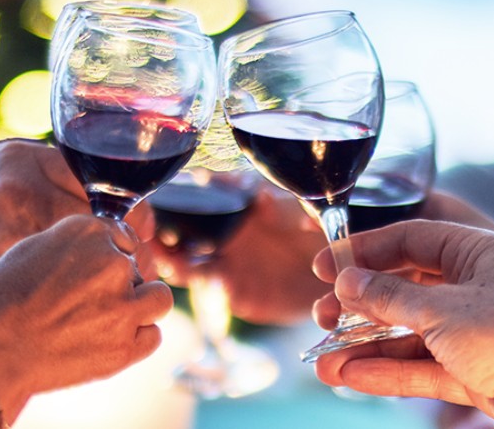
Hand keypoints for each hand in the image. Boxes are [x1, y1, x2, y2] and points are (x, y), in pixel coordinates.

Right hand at [0, 139, 155, 316]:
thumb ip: (52, 178)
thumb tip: (118, 203)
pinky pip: (46, 295)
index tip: (142, 237)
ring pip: (76, 263)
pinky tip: (75, 314)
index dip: (131, 217)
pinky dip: (67, 307)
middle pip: (95, 225)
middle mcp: (14, 190)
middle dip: (122, 254)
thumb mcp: (0, 171)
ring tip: (111, 297)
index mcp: (23, 160)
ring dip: (101, 285)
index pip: (101, 186)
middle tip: (136, 273)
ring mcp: (0, 232)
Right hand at [0, 215, 172, 421]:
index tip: (93, 272)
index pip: (120, 235)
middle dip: (120, 282)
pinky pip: (153, 335)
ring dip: (139, 305)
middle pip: (136, 266)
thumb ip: (72, 247)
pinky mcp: (125, 345)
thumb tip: (97, 254)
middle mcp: (112, 262)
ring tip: (108, 319)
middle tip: (87, 303)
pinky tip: (111, 341)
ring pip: (158, 297)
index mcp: (86, 231)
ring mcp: (122, 305)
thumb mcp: (31, 250)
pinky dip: (138, 338)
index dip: (108, 254)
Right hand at [151, 185, 329, 324]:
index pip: (199, 197)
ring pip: (187, 264)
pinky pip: (214, 292)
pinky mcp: (239, 295)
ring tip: (173, 260)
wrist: (341, 280)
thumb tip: (260, 197)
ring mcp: (229, 266)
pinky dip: (210, 288)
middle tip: (152, 233)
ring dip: (174, 262)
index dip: (179, 197)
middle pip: (180, 233)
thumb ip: (283, 204)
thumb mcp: (306, 212)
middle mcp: (227, 236)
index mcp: (239, 208)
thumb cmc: (324, 236)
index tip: (166, 197)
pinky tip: (216, 281)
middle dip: (161, 233)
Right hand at [311, 220, 493, 427]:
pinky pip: (422, 367)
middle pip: (406, 290)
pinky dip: (388, 371)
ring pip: (410, 334)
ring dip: (367, 346)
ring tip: (325, 359)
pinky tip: (350, 375)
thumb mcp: (441, 310)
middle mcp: (479, 287)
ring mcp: (476, 332)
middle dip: (360, 306)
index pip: (411, 240)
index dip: (365, 251)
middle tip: (323, 316)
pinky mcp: (475, 371)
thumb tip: (348, 282)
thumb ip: (388, 296)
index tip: (325, 266)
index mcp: (480, 254)